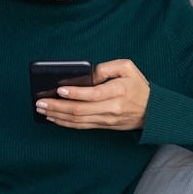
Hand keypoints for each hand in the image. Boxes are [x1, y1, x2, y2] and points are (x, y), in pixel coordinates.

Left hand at [35, 59, 149, 129]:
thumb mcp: (127, 67)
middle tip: (40, 102)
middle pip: (80, 110)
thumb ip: (106, 67)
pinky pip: (81, 126)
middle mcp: (111, 108)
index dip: (75, 93)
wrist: (152, 111)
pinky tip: (53, 118)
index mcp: (118, 91)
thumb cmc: (138, 85)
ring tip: (41, 110)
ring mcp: (106, 120)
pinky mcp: (103, 126)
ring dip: (57, 116)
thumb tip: (88, 74)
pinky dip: (65, 123)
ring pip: (78, 121)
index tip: (60, 89)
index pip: (93, 94)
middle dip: (57, 106)